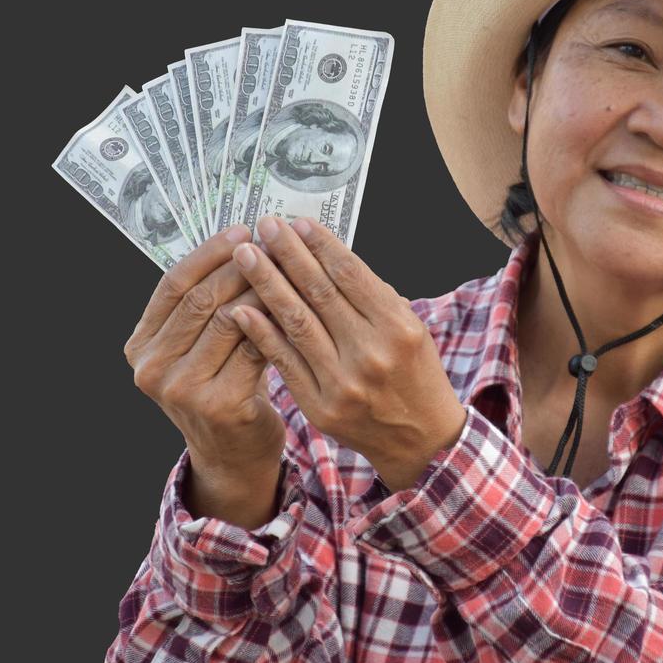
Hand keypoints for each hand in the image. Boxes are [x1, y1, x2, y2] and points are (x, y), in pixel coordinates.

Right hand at [124, 224, 288, 479]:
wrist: (233, 453)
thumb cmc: (220, 387)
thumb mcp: (197, 347)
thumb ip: (203, 306)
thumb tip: (239, 238)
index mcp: (140, 346)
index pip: (173, 285)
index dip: (208, 253)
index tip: (241, 228)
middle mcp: (151, 369)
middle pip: (200, 299)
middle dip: (241, 265)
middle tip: (273, 242)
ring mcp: (182, 390)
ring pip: (230, 320)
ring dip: (263, 288)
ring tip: (289, 266)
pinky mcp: (219, 405)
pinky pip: (254, 348)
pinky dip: (276, 323)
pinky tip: (297, 304)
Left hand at [228, 215, 467, 489]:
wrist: (421, 440)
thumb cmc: (415, 375)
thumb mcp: (411, 329)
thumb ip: (373, 296)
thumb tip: (325, 254)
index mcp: (398, 327)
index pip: (351, 275)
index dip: (321, 245)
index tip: (297, 222)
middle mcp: (371, 352)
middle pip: (319, 292)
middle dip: (288, 254)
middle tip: (265, 226)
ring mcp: (343, 382)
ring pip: (296, 322)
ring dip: (266, 284)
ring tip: (245, 256)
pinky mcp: (320, 406)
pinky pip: (284, 361)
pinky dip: (261, 332)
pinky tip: (241, 308)